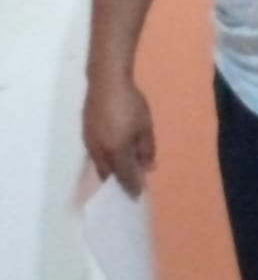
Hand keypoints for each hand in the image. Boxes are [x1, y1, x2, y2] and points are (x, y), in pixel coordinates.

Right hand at [84, 76, 155, 194]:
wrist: (106, 83)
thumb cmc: (130, 104)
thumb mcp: (145, 127)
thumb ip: (147, 149)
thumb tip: (149, 168)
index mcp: (116, 152)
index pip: (124, 176)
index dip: (131, 187)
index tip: (137, 196)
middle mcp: (99, 152)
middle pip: (109, 174)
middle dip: (119, 181)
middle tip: (130, 185)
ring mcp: (90, 143)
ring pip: (100, 164)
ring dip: (111, 170)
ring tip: (123, 171)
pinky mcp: (86, 134)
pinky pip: (96, 155)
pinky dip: (105, 160)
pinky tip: (113, 155)